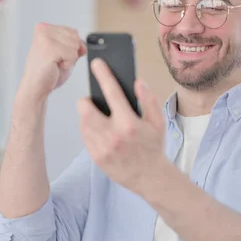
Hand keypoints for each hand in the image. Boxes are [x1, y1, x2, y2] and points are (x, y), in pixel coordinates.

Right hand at [16, 23, 86, 105]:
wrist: (36, 87)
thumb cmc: (48, 72)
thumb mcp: (65, 54)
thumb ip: (75, 45)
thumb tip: (83, 45)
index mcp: (45, 28)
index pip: (73, 32)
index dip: (71, 48)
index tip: (56, 56)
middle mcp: (43, 29)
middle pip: (76, 38)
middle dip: (71, 53)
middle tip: (55, 61)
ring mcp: (45, 37)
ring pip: (75, 46)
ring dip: (69, 59)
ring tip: (54, 64)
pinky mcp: (49, 47)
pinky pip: (72, 55)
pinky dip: (68, 65)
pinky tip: (55, 67)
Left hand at [77, 58, 168, 194]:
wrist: (150, 177)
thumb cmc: (153, 147)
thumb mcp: (158, 122)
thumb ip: (148, 100)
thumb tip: (137, 82)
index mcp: (129, 124)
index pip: (112, 93)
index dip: (103, 75)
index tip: (97, 63)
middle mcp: (113, 136)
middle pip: (86, 109)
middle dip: (86, 101)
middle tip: (92, 101)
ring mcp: (102, 148)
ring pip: (83, 123)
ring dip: (87, 116)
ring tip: (98, 116)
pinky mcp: (96, 157)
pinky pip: (85, 137)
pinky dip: (89, 130)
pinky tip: (99, 130)